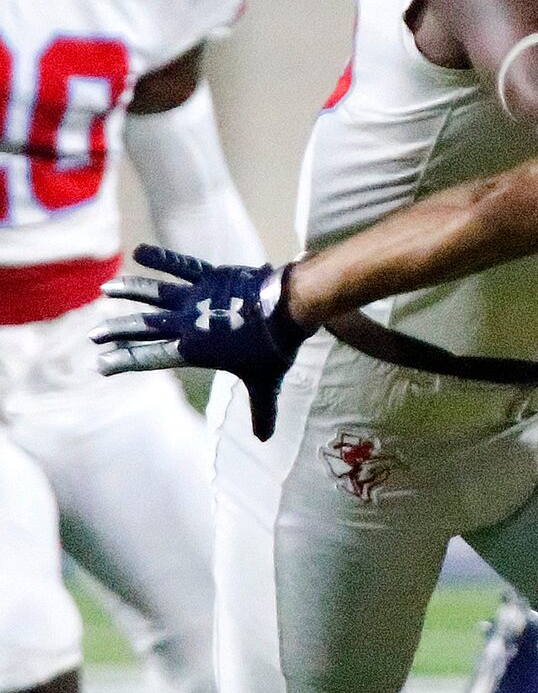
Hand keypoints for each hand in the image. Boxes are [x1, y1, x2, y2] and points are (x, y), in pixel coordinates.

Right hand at [93, 245, 309, 441]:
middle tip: (94, 333)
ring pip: (154, 293)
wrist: (288, 310)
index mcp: (195, 349)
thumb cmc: (275, 349)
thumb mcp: (265, 383)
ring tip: (105, 290)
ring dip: (129, 290)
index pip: (152, 357)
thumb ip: (262, 410)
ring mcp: (196, 298)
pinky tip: (138, 252)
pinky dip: (160, 258)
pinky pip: (180, 265)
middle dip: (117, 330)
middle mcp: (188, 323)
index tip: (100, 364)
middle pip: (144, 326)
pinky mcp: (209, 277)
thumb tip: (265, 439)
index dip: (125, 360)